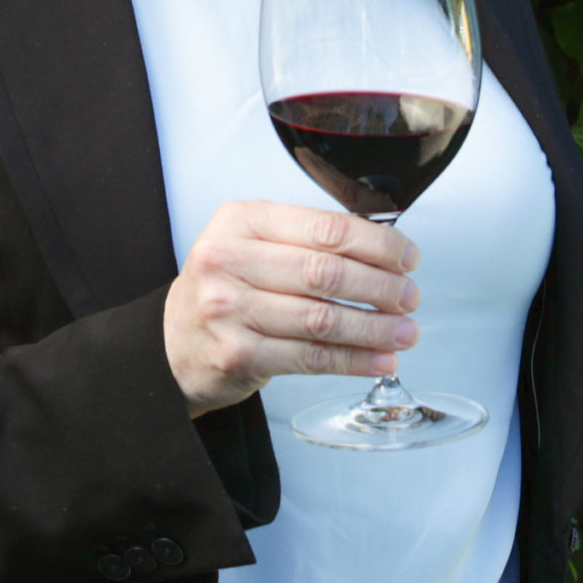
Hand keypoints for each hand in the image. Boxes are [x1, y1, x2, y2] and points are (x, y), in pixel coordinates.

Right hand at [163, 201, 420, 416]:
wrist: (173, 343)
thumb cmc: (225, 288)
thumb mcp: (251, 244)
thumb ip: (305, 239)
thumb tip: (384, 249)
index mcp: (240, 221)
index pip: (324, 228)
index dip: (376, 244)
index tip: (406, 257)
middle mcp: (228, 261)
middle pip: (325, 273)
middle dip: (380, 287)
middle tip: (410, 297)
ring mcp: (229, 310)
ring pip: (322, 320)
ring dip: (374, 329)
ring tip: (406, 332)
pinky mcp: (237, 355)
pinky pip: (310, 358)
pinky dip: (354, 361)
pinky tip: (381, 361)